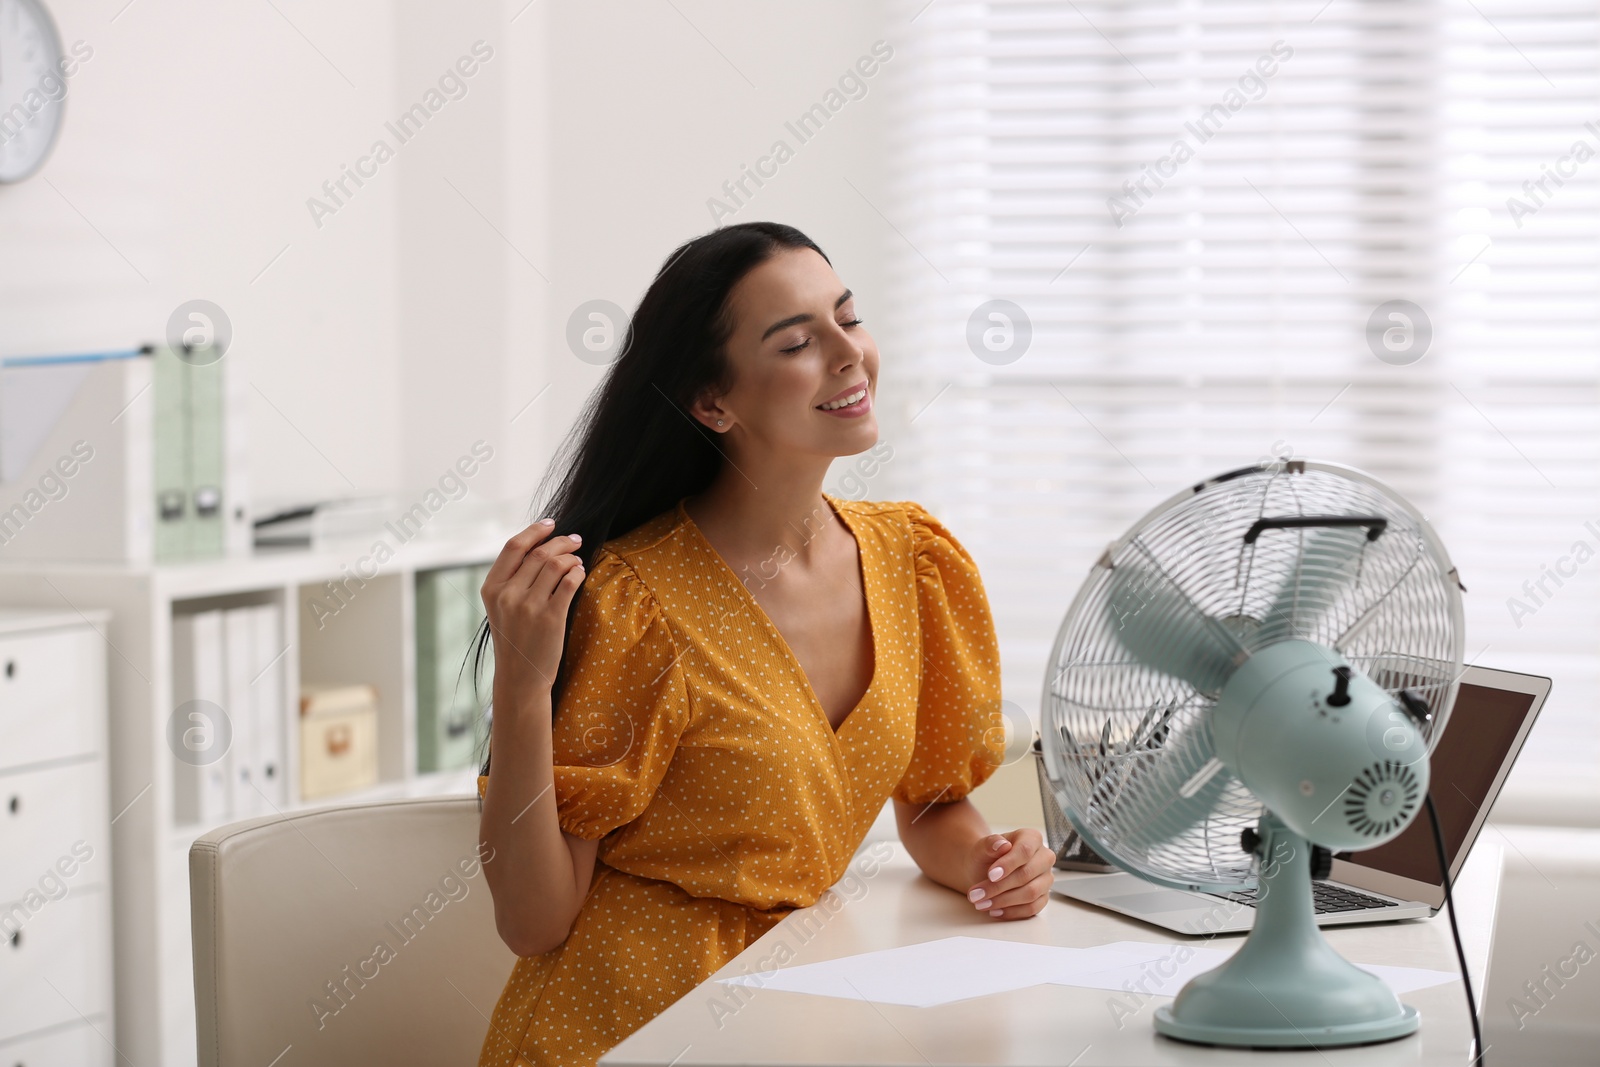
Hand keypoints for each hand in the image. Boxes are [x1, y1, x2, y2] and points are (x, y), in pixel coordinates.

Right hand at [481, 519, 585, 692]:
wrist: (521, 676)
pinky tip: (580, 573)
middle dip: (561, 541)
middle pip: (538, 553)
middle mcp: (507, 595)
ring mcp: (528, 606)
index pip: (513, 547)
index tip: (551, 523)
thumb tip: (540, 546)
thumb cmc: (515, 639)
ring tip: (578, 560)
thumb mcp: (501, 607)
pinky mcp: (551, 618)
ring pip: (555, 564)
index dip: (534, 530)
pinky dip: (578, 572)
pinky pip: (569, 582)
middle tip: (576, 540)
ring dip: (571, 557)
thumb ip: (512, 579)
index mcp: (491, 588)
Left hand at [965, 828, 1052, 919]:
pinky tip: (994, 911)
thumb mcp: (982, 847)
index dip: (1008, 864)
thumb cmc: (986, 856)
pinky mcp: (1043, 897)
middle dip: (999, 887)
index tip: (990, 875)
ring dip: (1003, 901)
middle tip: (976, 894)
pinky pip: (1032, 908)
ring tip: (981, 903)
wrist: (986, 871)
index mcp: (1032, 838)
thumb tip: (1002, 845)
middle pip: (1026, 874)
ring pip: (1030, 894)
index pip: (1025, 850)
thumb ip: (990, 843)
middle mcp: (1044, 857)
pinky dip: (1012, 912)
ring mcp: (1046, 878)